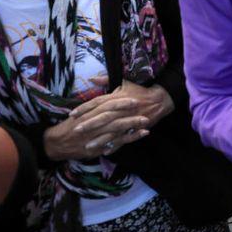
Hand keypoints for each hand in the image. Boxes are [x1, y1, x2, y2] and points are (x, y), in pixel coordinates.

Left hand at [45, 78, 171, 159]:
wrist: (159, 99)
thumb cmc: (139, 90)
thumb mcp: (123, 82)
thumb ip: (106, 79)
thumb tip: (91, 78)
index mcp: (116, 97)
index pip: (97, 102)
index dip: (84, 108)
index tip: (72, 114)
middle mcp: (121, 109)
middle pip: (103, 117)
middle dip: (89, 124)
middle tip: (76, 131)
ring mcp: (128, 119)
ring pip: (112, 130)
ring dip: (100, 139)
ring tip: (88, 146)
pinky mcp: (135, 128)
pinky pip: (124, 138)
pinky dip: (116, 145)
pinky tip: (106, 152)